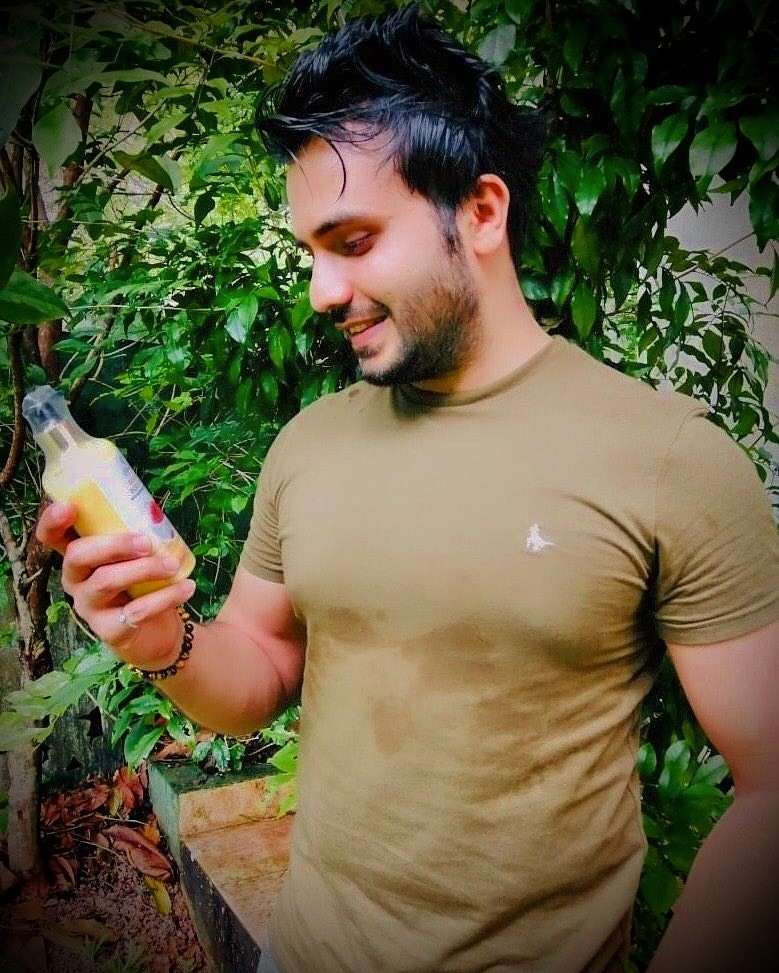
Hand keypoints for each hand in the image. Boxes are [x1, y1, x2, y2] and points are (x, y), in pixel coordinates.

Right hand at [36, 501, 195, 669]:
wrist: (156, 632)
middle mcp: (75, 580)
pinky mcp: (109, 630)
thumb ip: (136, 535)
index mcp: (79, 556)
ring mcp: (89, 607)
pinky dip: (166, 596)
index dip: (52, 521)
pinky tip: (187, 587)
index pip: (52, 537)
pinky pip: (135, 611)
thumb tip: (156, 511)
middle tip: (146, 542)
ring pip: (106, 582)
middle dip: (113, 544)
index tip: (68, 507)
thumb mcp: (136, 557)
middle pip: (77, 556)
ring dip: (144, 569)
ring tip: (172, 565)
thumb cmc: (142, 583)